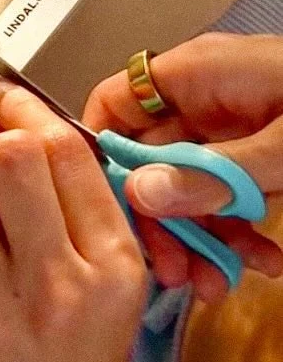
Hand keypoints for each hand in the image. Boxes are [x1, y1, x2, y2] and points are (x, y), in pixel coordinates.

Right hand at [84, 33, 282, 301]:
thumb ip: (215, 173)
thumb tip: (140, 194)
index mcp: (198, 73)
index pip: (115, 100)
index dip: (97, 154)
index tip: (100, 217)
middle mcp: (206, 97)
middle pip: (149, 156)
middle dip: (158, 218)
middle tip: (171, 276)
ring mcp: (236, 128)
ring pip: (189, 185)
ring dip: (200, 237)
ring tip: (218, 287)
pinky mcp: (263, 158)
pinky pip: (230, 194)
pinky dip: (239, 232)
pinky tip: (263, 267)